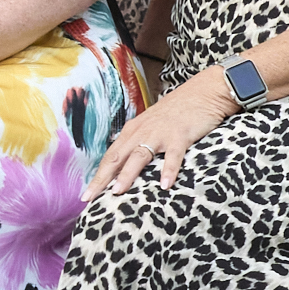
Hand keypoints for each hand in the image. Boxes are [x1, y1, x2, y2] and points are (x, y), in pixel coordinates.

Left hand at [92, 69, 241, 194]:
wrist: (202, 92)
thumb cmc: (176, 112)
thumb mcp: (151, 126)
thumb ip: (139, 143)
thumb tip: (126, 166)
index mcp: (132, 131)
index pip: (110, 157)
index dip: (98, 176)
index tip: (86, 195)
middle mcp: (141, 132)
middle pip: (117, 158)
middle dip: (102, 179)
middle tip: (89, 198)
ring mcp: (160, 133)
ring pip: (139, 156)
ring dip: (128, 174)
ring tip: (118, 191)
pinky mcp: (180, 135)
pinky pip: (173, 155)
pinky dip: (168, 170)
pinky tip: (164, 185)